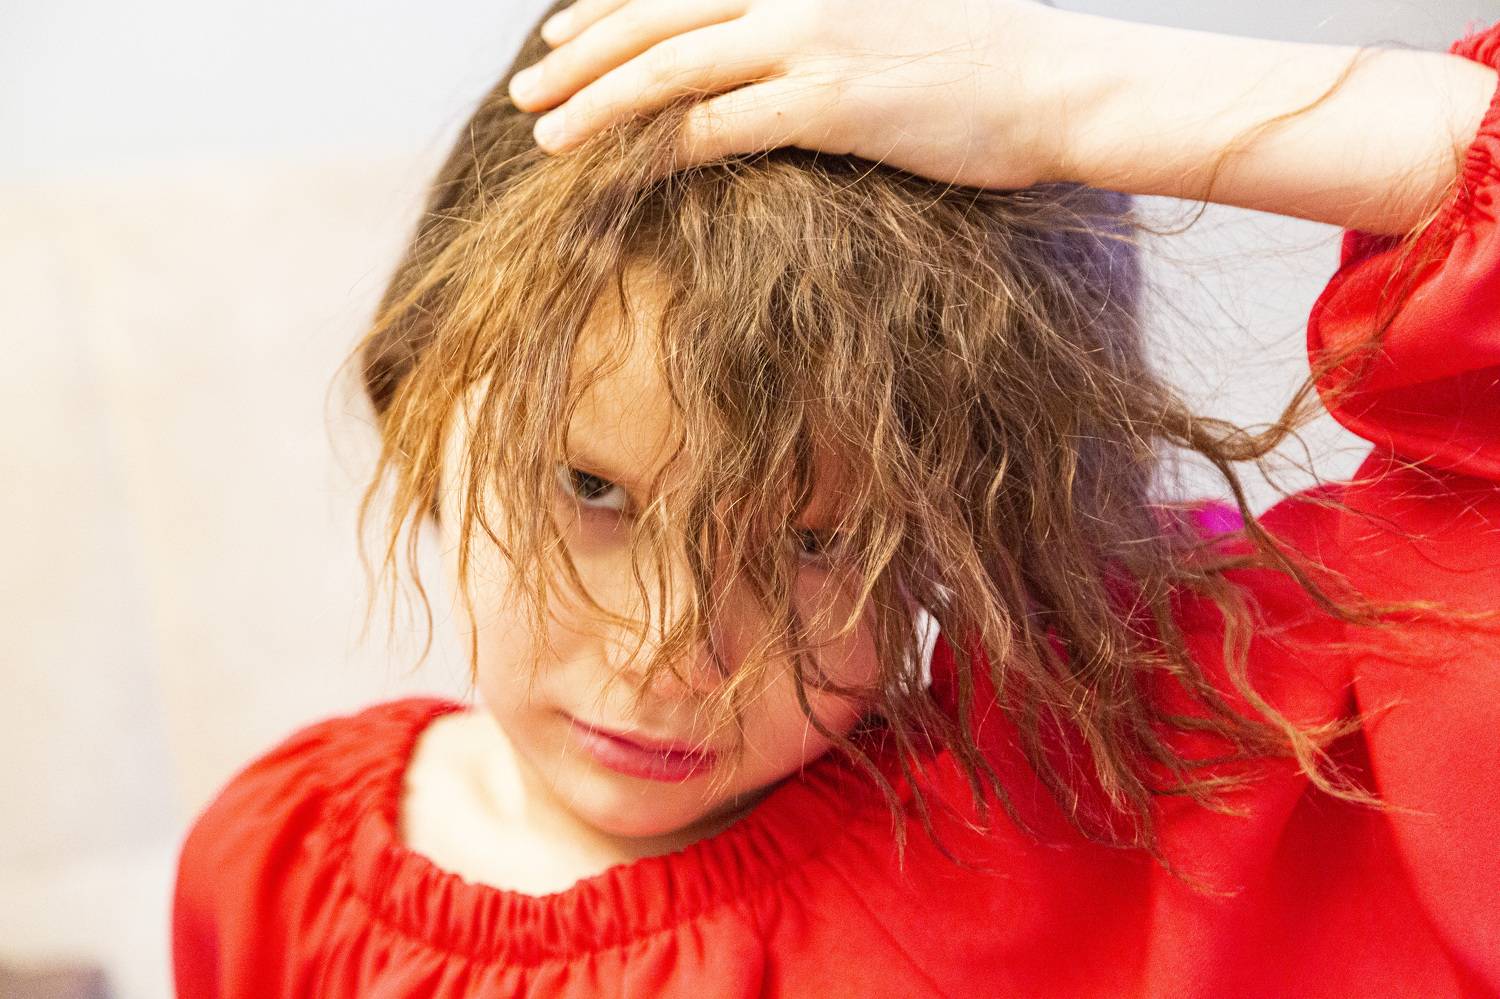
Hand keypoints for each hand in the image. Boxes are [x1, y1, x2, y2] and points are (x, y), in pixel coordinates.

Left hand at [506, 0, 1089, 190]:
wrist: (1060, 83)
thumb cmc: (985, 59)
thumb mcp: (891, 11)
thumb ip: (818, 20)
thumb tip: (767, 51)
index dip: (608, 8)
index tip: (560, 41)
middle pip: (658, 15)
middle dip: (581, 57)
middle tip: (528, 95)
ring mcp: (812, 37)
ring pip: (672, 64)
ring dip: (599, 104)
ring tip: (545, 136)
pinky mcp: (831, 100)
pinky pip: (720, 122)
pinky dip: (660, 145)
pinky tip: (619, 170)